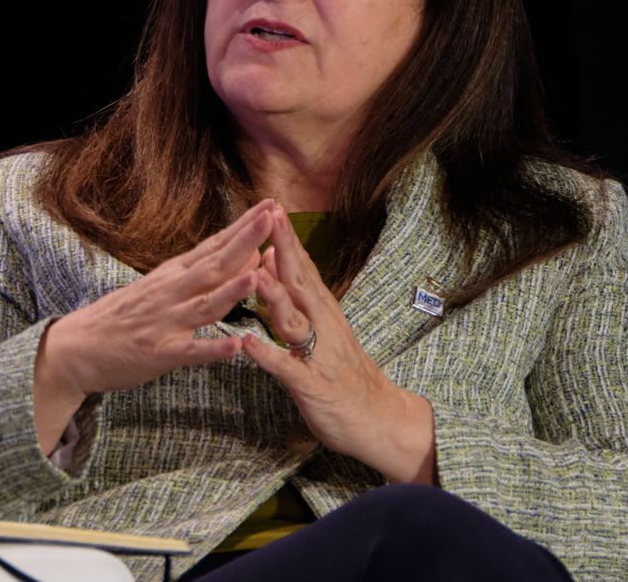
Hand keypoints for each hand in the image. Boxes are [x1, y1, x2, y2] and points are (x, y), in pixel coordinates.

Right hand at [39, 199, 275, 407]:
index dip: (243, 226)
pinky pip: (191, 351)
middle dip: (246, 241)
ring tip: (257, 276)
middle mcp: (172, 292)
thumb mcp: (159, 284)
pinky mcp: (160, 353)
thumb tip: (242, 254)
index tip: (270, 205)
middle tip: (273, 219)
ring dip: (232, 290)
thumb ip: (198, 272)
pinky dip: (213, 348)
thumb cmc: (123, 316)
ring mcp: (166, 322)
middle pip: (215, 264)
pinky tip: (236, 347)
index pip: (214, 244)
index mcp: (173, 274)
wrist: (76, 347)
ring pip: (205, 304)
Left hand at [241, 206, 436, 484]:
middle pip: (301, 282)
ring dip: (274, 297)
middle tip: (268, 218)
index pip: (304, 267)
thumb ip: (297, 295)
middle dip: (283, 250)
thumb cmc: (346, 374)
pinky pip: (287, 369)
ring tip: (254, 275)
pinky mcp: (313, 386)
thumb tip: (269, 258)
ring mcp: (319, 355)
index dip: (287, 238)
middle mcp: (324, 326)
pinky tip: (246, 345)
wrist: (381, 419)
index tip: (271, 207)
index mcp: (325, 312)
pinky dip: (267, 356)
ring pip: (295, 321)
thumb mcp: (323, 328)